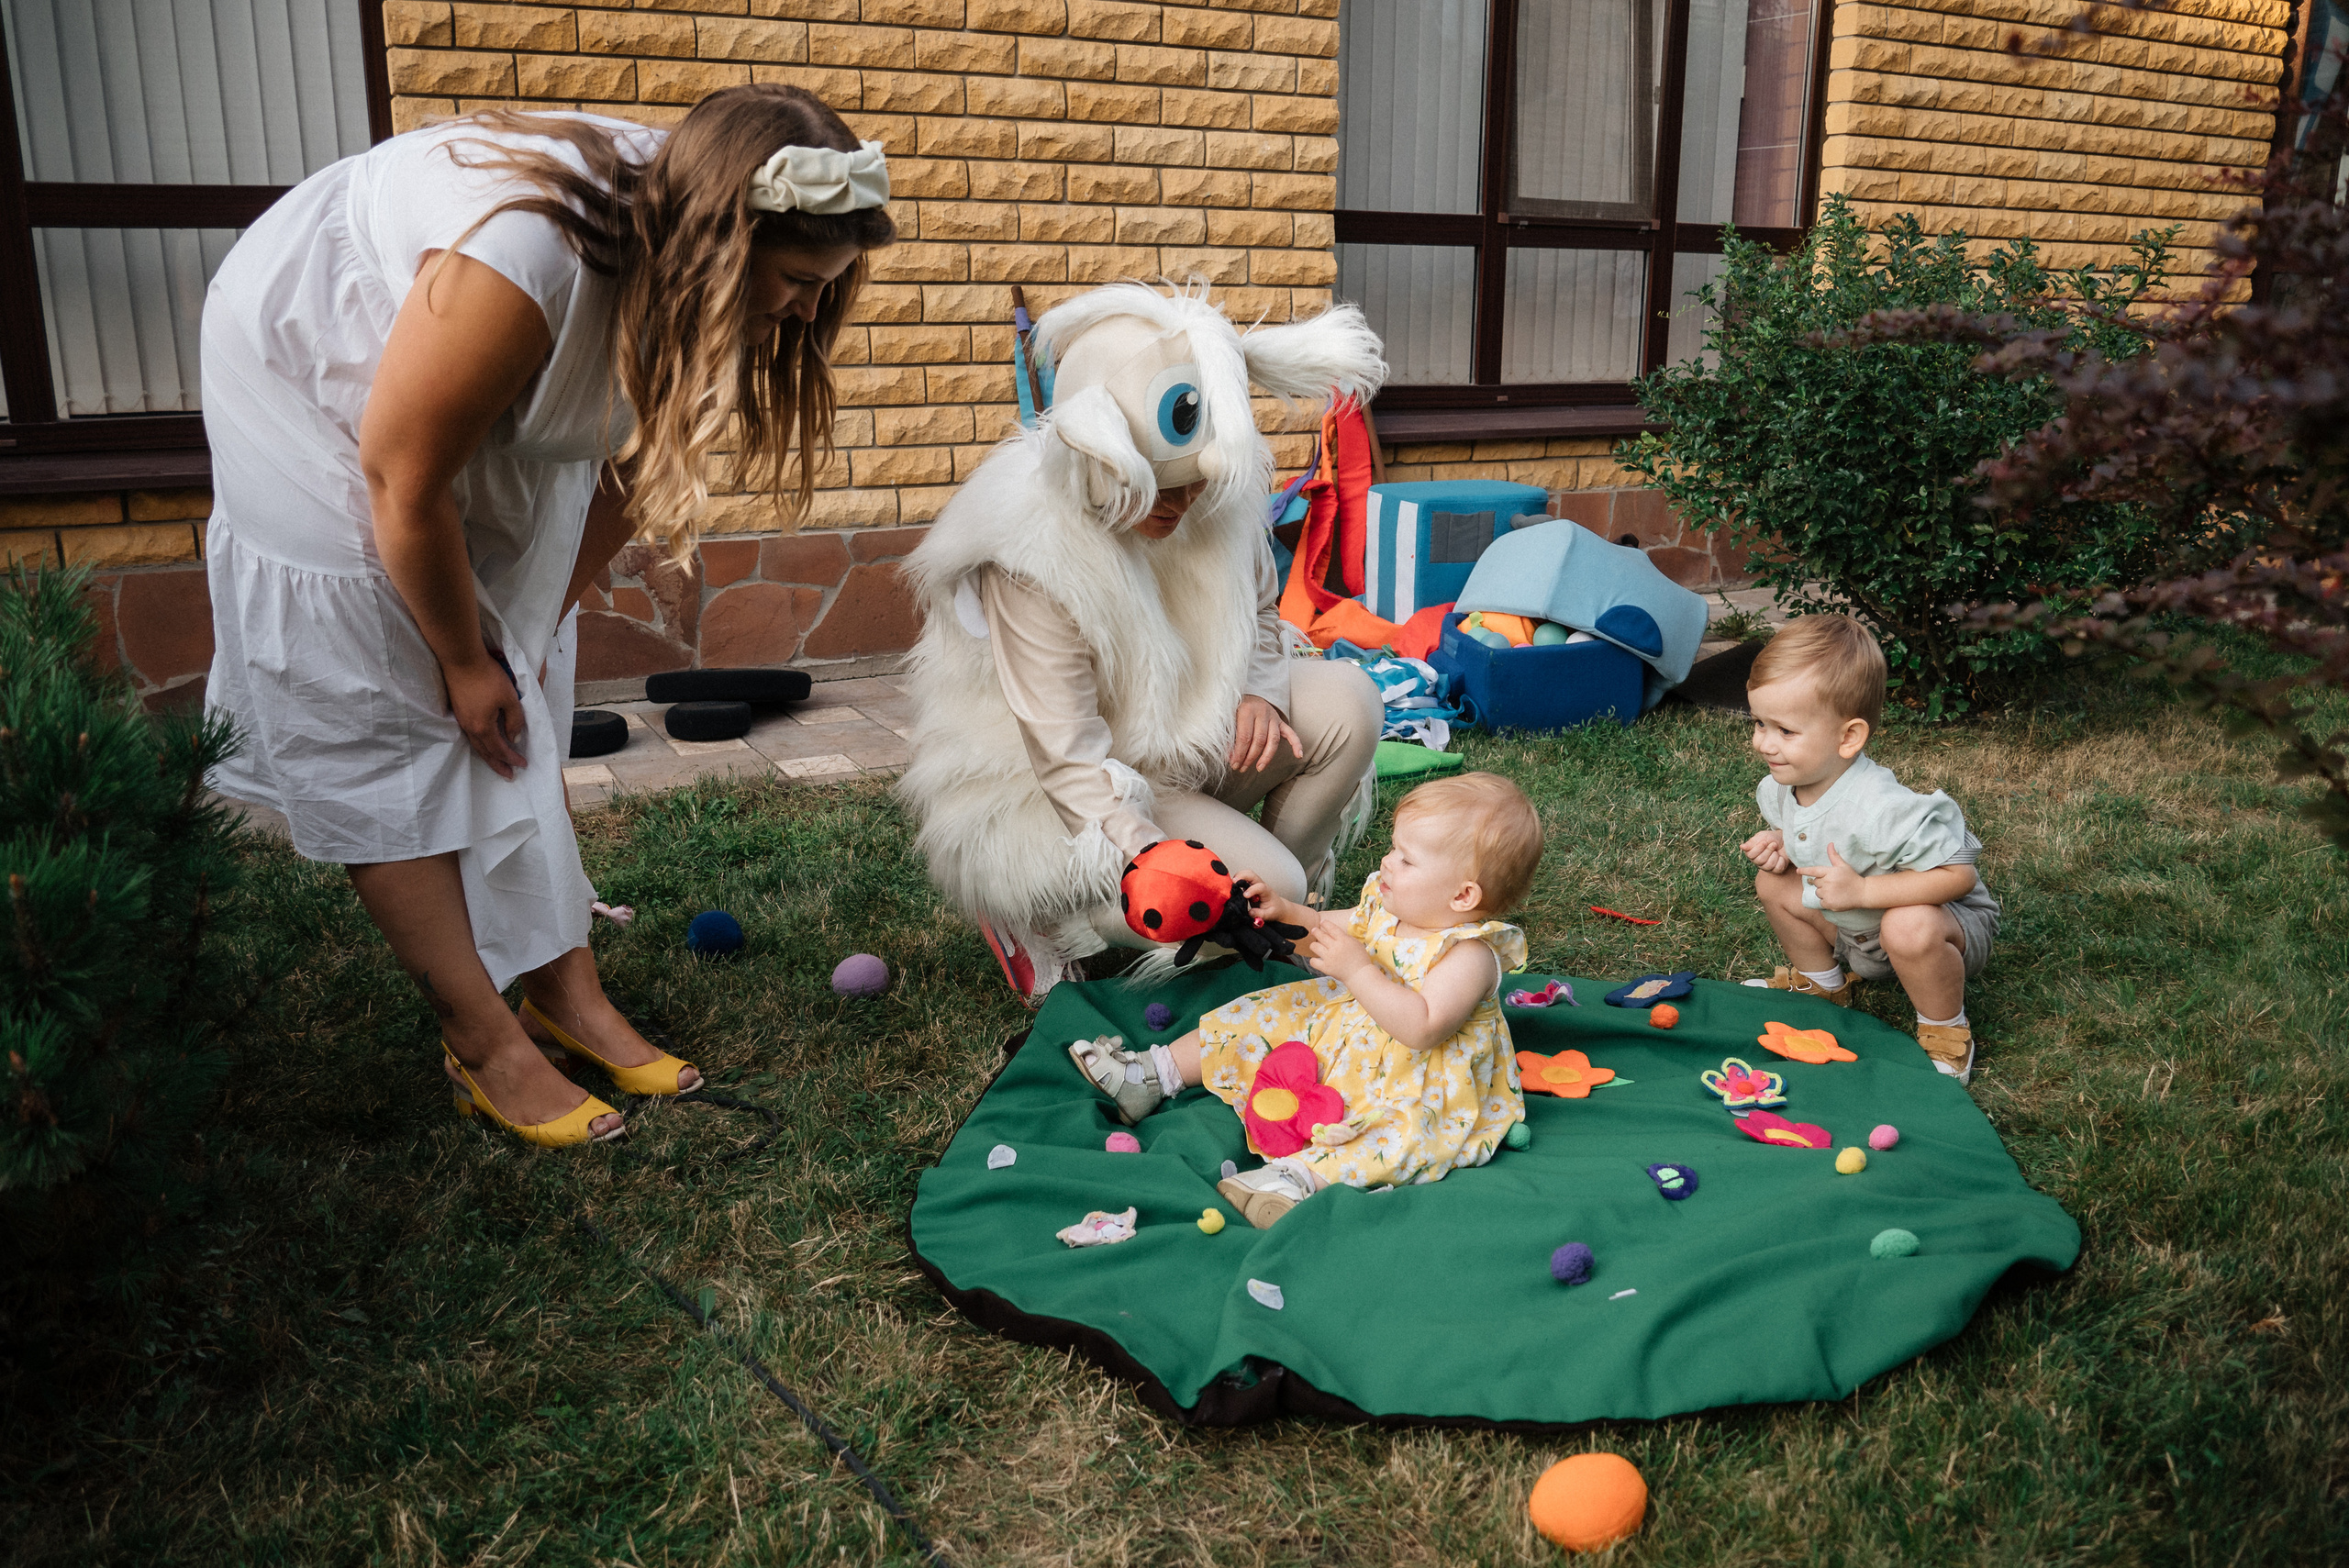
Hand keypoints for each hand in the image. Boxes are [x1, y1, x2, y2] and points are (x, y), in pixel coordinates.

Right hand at [443, 655, 526, 780]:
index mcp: (483, 727)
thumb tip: (513, 738)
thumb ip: (514, 720)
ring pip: (475, 745)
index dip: (512, 758)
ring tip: (496, 763)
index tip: (523, 765)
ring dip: (487, 756)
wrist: (461, 659)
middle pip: (485, 752)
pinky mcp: (458, 710)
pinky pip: (470, 735)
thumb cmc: (487, 677)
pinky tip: (483, 743)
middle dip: (498, 765)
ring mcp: (462, 719)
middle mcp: (470, 727)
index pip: (499, 749)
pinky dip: (479, 744)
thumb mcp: (509, 698)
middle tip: (508, 776)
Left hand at [1229, 694, 1304, 773]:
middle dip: (1250, 757)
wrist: (1248, 692)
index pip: (1244, 737)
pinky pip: (1290, 733)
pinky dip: (1296, 744)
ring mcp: (1273, 716)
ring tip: (1259, 767)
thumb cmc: (1235, 707)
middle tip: (1242, 768)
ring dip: (1266, 757)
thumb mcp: (1227, 718)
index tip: (1234, 764)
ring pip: (1273, 740)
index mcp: (1247, 710)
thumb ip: (1228, 736)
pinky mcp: (1280, 721)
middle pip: (1259, 740)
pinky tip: (1298, 755)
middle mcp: (1262, 712)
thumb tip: (1230, 756)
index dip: (1239, 753)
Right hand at [1235, 871, 1299, 928]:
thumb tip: (1250, 912)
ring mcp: (1255, 884)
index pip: (1260, 887)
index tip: (1245, 895)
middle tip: (1234, 882)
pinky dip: (1237, 879)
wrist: (1277, 906)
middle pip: (1252, 874)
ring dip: (1238, 876)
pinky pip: (1243, 878)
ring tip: (1231, 883)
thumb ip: (1260, 914)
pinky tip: (1232, 885)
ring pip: (1247, 874)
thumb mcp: (1269, 915)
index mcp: (1267, 892)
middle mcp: (1261, 885)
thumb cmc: (1274, 909)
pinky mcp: (1250, 885)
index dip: (1252, 890)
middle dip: (1242, 876)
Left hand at [1304, 921, 1373, 984]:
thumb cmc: (1360, 959)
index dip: (1325, 924)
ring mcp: (1329, 957)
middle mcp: (1335, 947)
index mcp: (1343, 940)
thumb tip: (1335, 933)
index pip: (1331, 928)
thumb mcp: (1356, 943)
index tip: (1322, 922)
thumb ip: (1345, 937)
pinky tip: (1316, 959)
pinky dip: (1313, 960)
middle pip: (1321, 935)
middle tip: (1314, 930)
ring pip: (1314, 946)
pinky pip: (1313, 961)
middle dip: (1316, 931)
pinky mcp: (1325, 967)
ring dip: (1314, 944)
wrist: (1359, 974)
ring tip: (1315, 945)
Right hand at [1741, 829, 1789, 872]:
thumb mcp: (1761, 837)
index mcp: (1752, 854)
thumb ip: (1751, 842)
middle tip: (1774, 844)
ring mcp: (1767, 867)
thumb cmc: (1772, 838)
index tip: (1765, 842)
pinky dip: (1781, 860)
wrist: (1786, 840)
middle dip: (1768, 850)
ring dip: (1775, 855)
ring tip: (1777, 850)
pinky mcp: (1777, 870)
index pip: (1750, 855)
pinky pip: (1777, 868)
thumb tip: (1741, 847)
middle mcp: (1758, 862)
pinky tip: (1781, 856)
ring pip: (1768, 865)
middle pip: (1760, 860)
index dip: (1758, 849)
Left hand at [1806, 842, 1868, 910]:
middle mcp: (1827, 882)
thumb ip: (1834, 856)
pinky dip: (1826, 900)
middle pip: (1815, 882)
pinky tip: (1835, 898)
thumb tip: (1830, 844)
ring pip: (1817, 892)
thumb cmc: (1852, 878)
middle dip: (1822, 882)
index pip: (1814, 871)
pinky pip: (1821, 901)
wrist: (1862, 893)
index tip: (1798, 871)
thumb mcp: (1843, 866)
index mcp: (1830, 872)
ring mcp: (1828, 893)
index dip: (1805, 871)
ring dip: (1823, 892)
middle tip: (1833, 883)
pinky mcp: (1829, 903)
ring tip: (1835, 891)